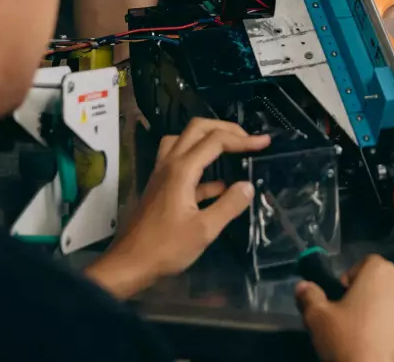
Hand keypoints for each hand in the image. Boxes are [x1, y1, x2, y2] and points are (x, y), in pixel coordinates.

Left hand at [86, 118, 269, 299]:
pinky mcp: (161, 187)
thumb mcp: (204, 230)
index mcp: (181, 170)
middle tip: (247, 139)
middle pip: (197, 129)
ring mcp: (163, 174)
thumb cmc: (165, 248)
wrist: (129, 264)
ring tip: (230, 149)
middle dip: (225, 129)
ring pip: (185, 141)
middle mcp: (170, 164)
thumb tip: (248, 186)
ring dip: (208, 139)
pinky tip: (220, 185)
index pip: (216, 141)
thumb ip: (229, 206)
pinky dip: (202, 166)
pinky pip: (182, 164)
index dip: (242, 139)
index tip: (264, 143)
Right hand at [296, 255, 393, 361]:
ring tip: (364, 337)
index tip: (339, 298)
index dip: (350, 278)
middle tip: (349, 317)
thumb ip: (310, 297)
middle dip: (368, 296)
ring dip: (383, 315)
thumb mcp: (318, 318)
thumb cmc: (348, 340)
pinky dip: (393, 336)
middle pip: (383, 285)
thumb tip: (303, 287)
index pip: (365, 263)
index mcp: (382, 273)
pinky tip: (377, 350)